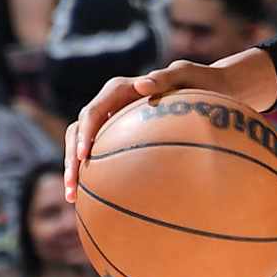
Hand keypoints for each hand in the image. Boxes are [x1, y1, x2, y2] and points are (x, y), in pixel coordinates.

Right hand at [65, 49, 276, 195]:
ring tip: (72, 198)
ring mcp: (111, 122)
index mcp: (118, 90)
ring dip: (73, 170)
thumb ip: (163, 79)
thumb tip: (141, 84)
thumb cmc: (197, 81)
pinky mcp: (116, 136)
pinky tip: (91, 201)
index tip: (85, 156)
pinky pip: (97, 157)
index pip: (93, 112)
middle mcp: (109, 105)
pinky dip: (91, 176)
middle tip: (73, 186)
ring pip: (81, 145)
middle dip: (71, 159)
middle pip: (78, 131)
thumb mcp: (184, 75)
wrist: (205, 89)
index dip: (85, 133)